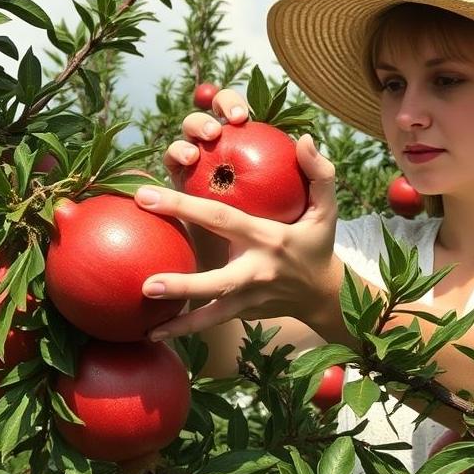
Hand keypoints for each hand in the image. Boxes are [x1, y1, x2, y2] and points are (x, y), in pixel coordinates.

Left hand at [137, 99, 340, 340]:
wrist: (324, 295)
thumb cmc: (317, 243)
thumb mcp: (327, 209)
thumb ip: (319, 174)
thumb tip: (304, 139)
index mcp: (269, 239)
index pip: (221, 218)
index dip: (184, 206)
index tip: (147, 196)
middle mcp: (256, 273)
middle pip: (216, 282)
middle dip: (181, 284)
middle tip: (146, 284)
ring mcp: (249, 300)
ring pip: (212, 315)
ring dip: (180, 323)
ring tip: (146, 327)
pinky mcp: (243, 315)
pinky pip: (210, 321)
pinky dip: (185, 329)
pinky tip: (153, 333)